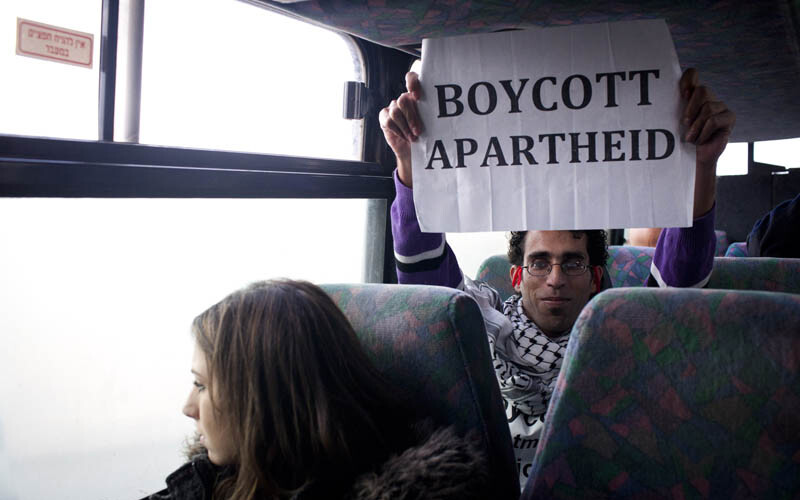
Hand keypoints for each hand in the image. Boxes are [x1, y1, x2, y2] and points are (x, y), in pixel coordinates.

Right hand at [378, 72, 423, 186]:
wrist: (414, 150)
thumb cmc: (426, 135)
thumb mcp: (432, 123)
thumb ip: (431, 113)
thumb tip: (442, 113)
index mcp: (417, 95)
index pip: (411, 78)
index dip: (412, 83)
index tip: (418, 96)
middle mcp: (404, 99)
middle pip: (403, 100)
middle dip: (411, 117)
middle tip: (418, 131)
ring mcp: (393, 107)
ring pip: (396, 112)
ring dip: (405, 127)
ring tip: (413, 138)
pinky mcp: (384, 116)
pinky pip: (388, 120)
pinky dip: (398, 130)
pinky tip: (404, 136)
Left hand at [679, 68, 735, 216]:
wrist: (692, 160)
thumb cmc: (678, 140)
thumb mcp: (671, 123)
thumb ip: (669, 108)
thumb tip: (655, 99)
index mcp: (692, 95)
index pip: (693, 74)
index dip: (688, 79)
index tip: (682, 94)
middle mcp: (708, 97)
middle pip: (703, 90)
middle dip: (691, 108)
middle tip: (684, 123)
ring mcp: (721, 106)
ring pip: (708, 108)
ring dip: (695, 127)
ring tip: (690, 138)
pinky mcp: (729, 117)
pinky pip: (714, 120)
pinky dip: (703, 133)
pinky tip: (701, 140)